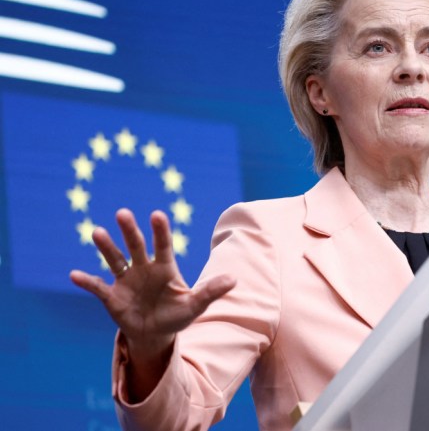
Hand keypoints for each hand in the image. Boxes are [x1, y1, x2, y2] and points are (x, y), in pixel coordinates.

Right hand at [70, 208, 235, 358]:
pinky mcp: (111, 296)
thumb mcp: (195, 305)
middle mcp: (143, 268)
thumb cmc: (177, 316)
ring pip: (115, 259)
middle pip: (135, 245)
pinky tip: (74, 275)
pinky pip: (97, 286)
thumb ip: (211, 291)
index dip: (160, 231)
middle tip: (123, 213)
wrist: (155, 334)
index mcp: (165, 267)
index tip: (157, 214)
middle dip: (129, 230)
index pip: (163, 245)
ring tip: (96, 232)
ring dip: (106, 247)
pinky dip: (87, 281)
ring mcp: (126, 280)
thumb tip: (234, 280)